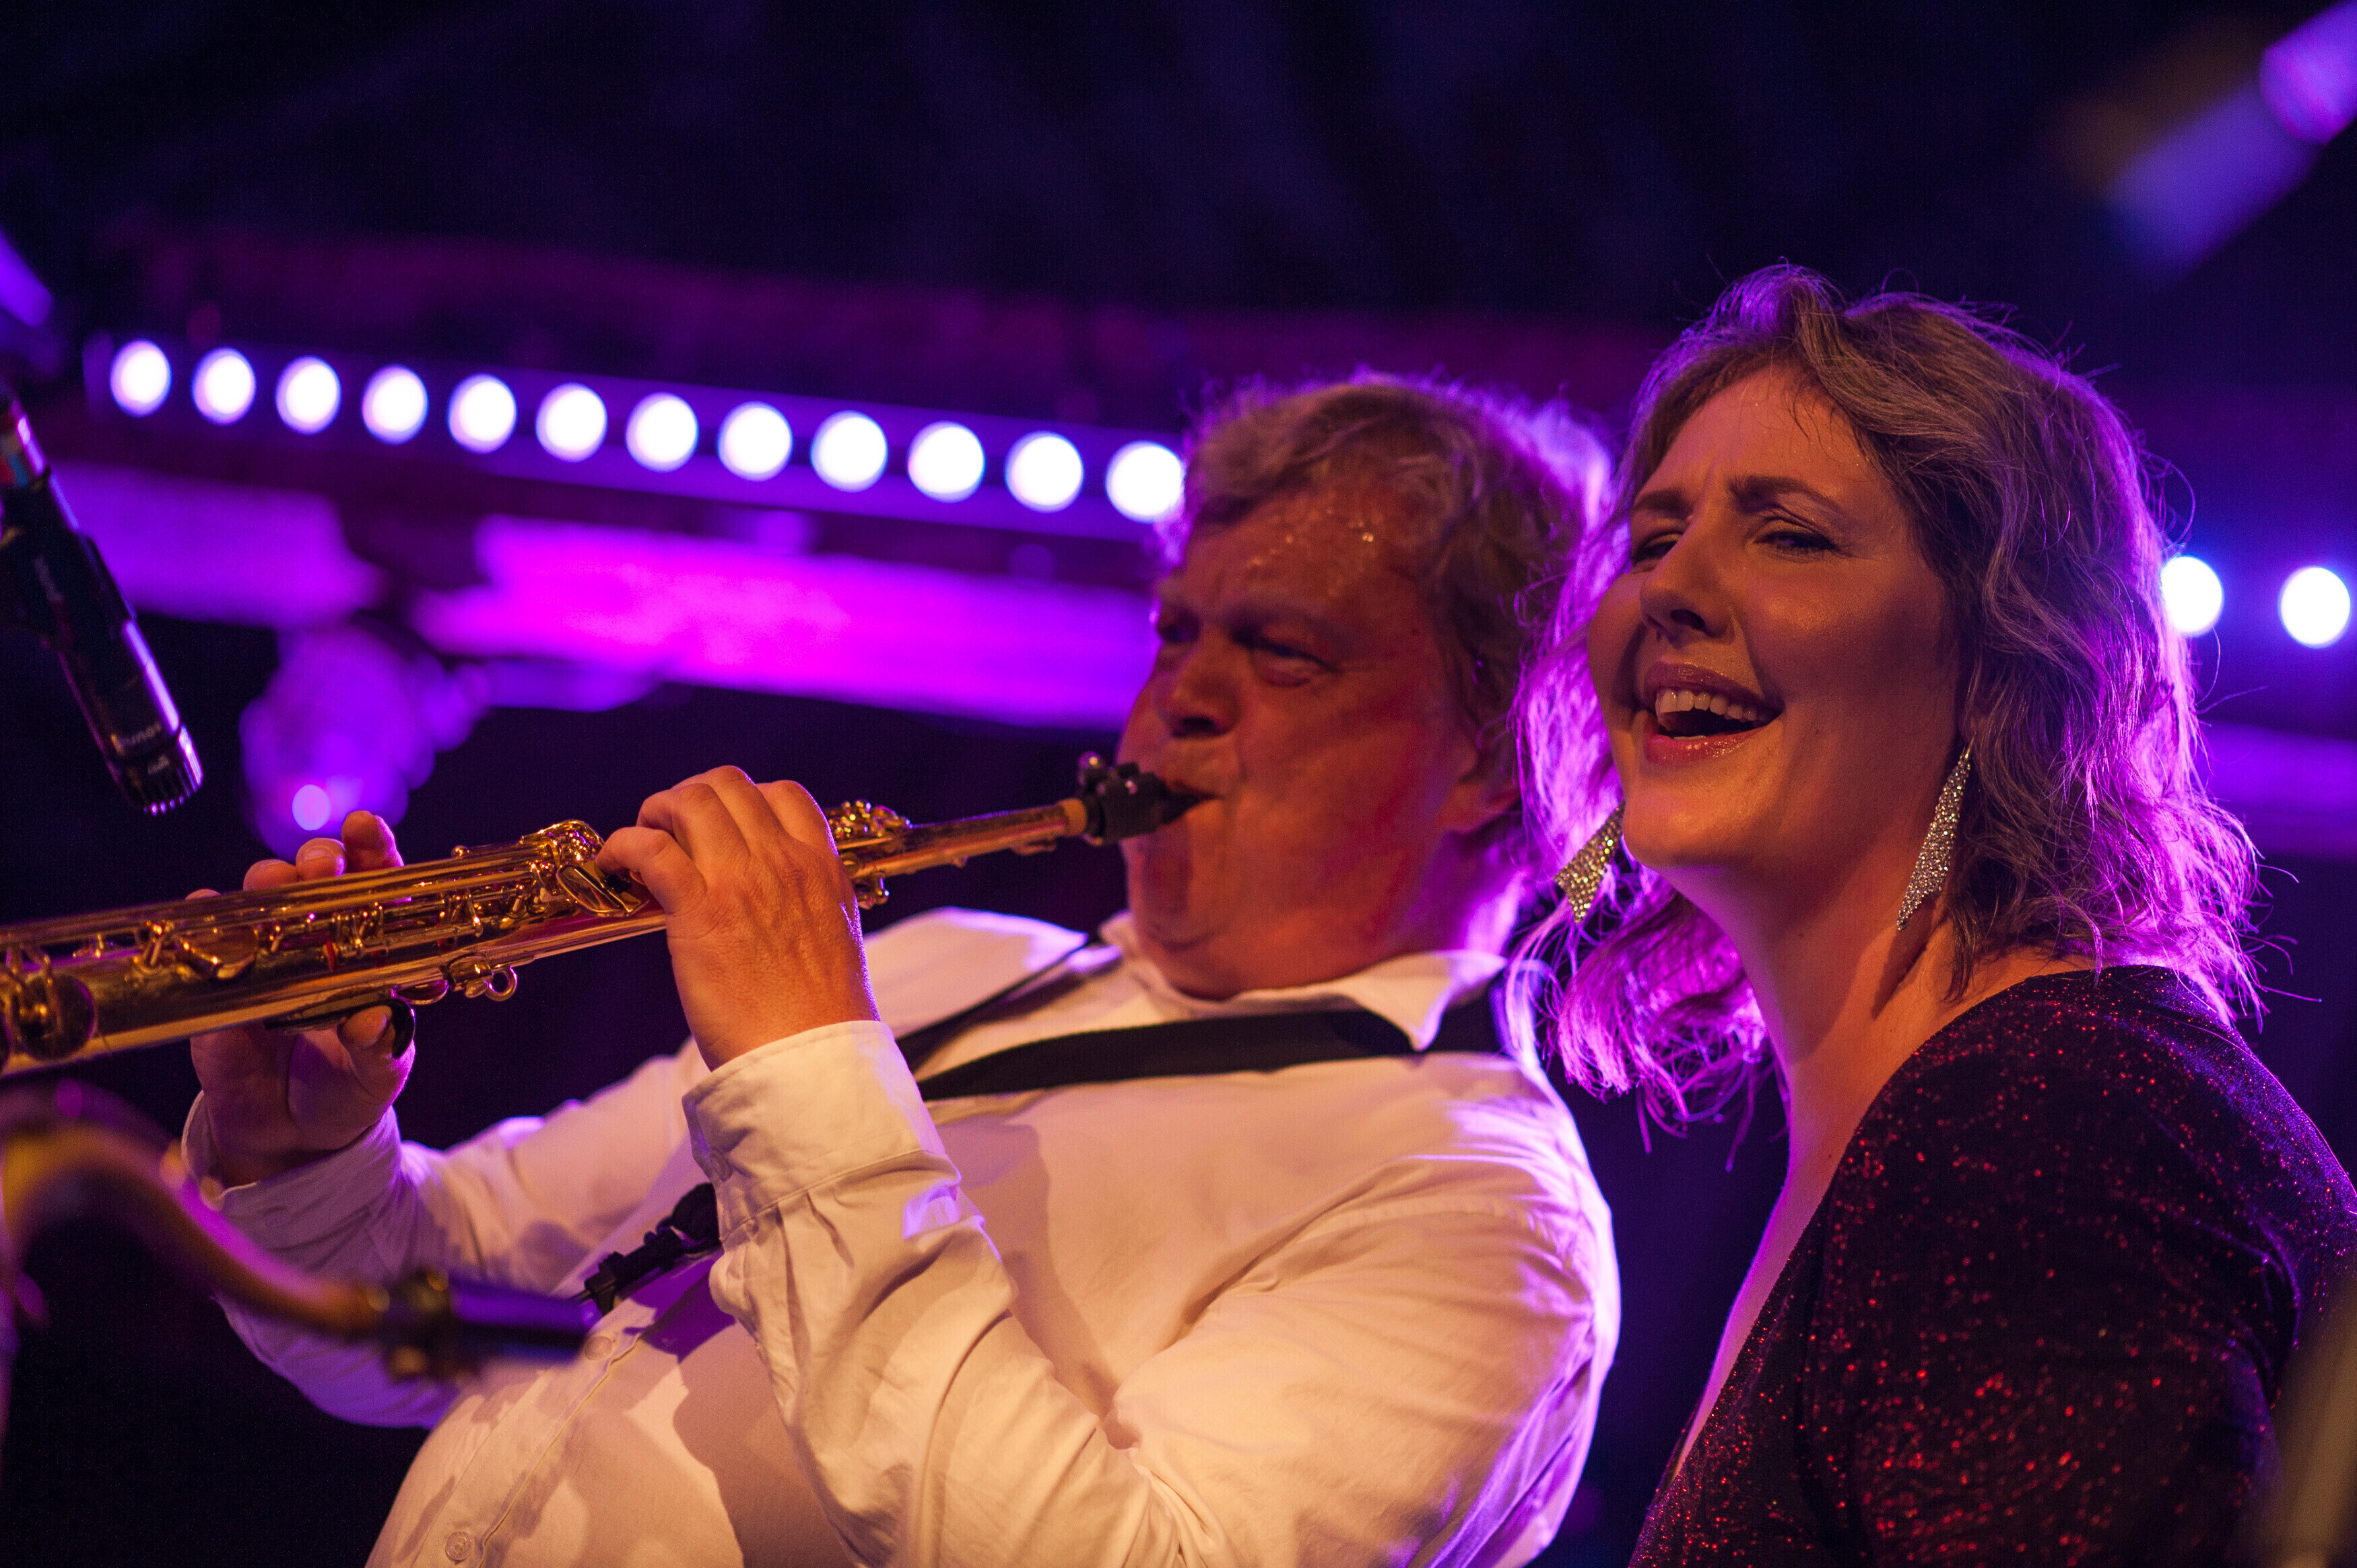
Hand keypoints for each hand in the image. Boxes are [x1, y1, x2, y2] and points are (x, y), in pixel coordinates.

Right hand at [189, 812, 415, 1186]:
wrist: (291, 1134)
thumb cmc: (348, 1088)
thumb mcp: (377, 1073)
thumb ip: (379, 1048)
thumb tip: (374, 1023)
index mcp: (369, 950)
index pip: (375, 886)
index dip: (372, 852)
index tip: (365, 830)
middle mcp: (317, 941)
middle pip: (314, 879)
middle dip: (318, 859)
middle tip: (322, 863)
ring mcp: (264, 956)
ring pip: (259, 898)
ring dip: (267, 882)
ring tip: (277, 883)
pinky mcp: (217, 984)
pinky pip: (204, 940)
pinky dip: (204, 920)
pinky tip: (207, 911)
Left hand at [595, 768, 878, 1068]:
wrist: (812, 1061)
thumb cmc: (820, 1019)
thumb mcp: (833, 940)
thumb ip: (805, 905)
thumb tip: (772, 904)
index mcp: (822, 869)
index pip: (784, 794)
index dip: (742, 799)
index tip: (718, 827)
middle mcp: (784, 862)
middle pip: (728, 785)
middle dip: (691, 797)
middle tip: (669, 831)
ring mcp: (742, 881)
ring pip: (690, 801)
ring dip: (655, 812)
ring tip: (640, 844)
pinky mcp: (700, 911)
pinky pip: (649, 849)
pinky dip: (622, 845)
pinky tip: (612, 866)